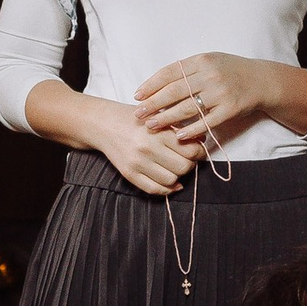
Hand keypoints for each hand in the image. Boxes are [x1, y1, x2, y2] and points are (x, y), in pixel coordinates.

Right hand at [88, 98, 203, 194]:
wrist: (104, 124)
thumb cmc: (134, 118)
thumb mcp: (157, 117)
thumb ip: (179, 127)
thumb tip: (202, 140)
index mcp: (158, 132)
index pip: (191, 150)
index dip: (199, 152)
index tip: (197, 150)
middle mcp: (148, 149)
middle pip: (184, 167)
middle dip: (189, 164)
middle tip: (186, 158)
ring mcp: (138, 163)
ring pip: (171, 180)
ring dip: (177, 176)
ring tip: (174, 166)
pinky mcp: (129, 174)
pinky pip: (154, 189)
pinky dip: (166, 189)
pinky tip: (170, 182)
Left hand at [132, 52, 276, 147]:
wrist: (261, 81)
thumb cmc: (230, 71)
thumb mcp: (209, 61)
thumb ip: (187, 69)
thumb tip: (157, 83)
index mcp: (201, 61)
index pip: (170, 73)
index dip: (151, 85)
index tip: (137, 95)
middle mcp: (210, 75)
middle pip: (174, 91)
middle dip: (153, 103)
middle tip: (138, 114)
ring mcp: (220, 93)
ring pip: (187, 108)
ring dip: (166, 118)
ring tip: (151, 125)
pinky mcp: (230, 109)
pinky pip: (206, 122)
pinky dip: (190, 130)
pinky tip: (177, 136)